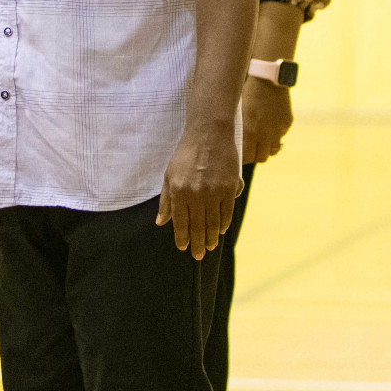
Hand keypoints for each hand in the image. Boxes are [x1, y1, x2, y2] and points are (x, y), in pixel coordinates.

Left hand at [156, 124, 242, 259]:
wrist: (209, 134)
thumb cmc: (186, 154)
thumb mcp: (169, 174)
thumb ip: (166, 200)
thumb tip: (161, 222)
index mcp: (178, 191)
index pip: (180, 222)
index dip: (182, 237)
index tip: (184, 248)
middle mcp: (196, 194)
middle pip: (198, 226)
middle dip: (197, 243)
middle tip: (198, 256)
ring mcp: (214, 192)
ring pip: (213, 223)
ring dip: (211, 237)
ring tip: (209, 247)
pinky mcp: (229, 188)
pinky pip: (227, 213)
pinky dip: (223, 224)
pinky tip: (220, 231)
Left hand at [241, 75, 292, 163]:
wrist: (266, 78)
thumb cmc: (245, 92)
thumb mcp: (235, 110)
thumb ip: (235, 128)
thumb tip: (230, 142)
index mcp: (249, 131)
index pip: (247, 158)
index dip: (242, 159)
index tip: (238, 156)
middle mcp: (265, 133)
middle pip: (261, 158)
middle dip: (254, 156)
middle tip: (249, 150)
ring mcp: (278, 129)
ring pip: (272, 150)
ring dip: (265, 148)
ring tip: (259, 141)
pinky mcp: (287, 123)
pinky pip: (280, 136)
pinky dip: (274, 135)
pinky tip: (267, 125)